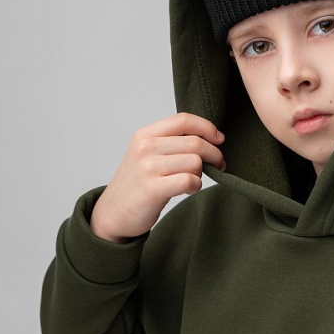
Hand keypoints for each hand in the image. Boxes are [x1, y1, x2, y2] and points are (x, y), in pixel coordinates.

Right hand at [90, 112, 225, 241]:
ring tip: (191, 180)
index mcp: (145, 134)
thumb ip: (171, 142)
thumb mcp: (146, 154)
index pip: (184, 120)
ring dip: (201, 174)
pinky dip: (196, 186)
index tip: (220, 139)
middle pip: (196, 143)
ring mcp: (148, 167)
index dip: (208, 128)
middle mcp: (145, 147)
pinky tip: (188, 190)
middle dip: (214, 155)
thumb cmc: (137, 184)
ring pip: (196, 162)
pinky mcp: (153, 189)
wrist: (113, 213)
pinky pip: (190, 181)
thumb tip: (210, 138)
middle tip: (218, 165)